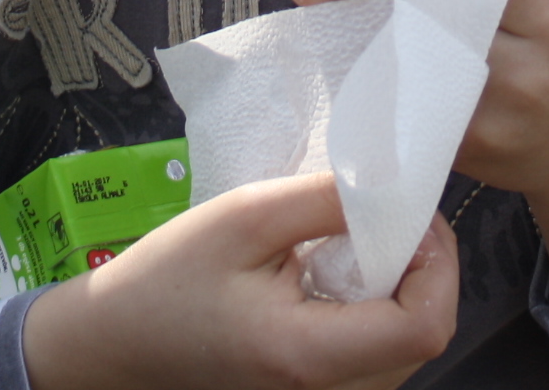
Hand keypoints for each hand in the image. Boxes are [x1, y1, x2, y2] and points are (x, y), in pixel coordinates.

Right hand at [21, 173, 456, 389]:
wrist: (110, 347)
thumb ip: (325, 202)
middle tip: (383, 217)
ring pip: (401, 353)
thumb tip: (395, 187)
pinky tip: (332, 280)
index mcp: (307, 357)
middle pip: (421, 340)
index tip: (409, 213)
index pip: (424, 326)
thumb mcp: (243, 218)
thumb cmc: (166, 279)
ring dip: (398, 292)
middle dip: (421, 271)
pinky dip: (372, 314)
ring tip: (352, 245)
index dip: (438, 263)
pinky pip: (372, 361)